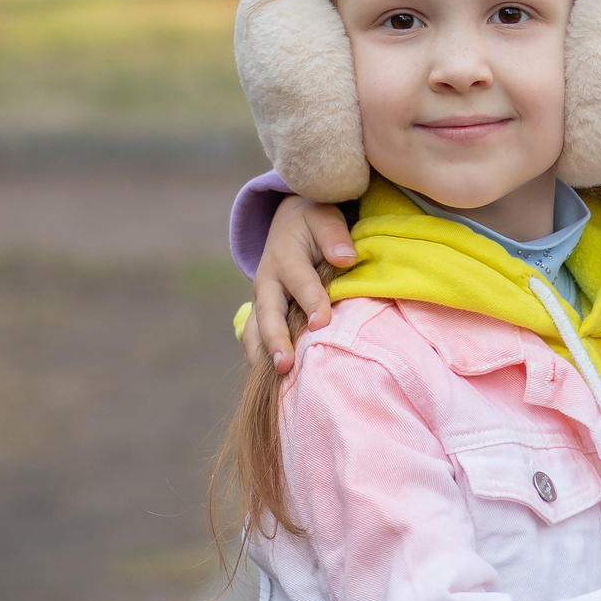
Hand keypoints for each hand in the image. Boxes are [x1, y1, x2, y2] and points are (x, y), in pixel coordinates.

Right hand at [251, 197, 357, 372]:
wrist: (289, 222)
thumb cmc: (315, 222)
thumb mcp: (324, 216)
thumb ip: (334, 234)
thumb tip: (345, 258)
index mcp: (285, 256)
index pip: (300, 281)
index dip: (311, 301)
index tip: (321, 323)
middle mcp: (267, 281)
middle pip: (268, 313)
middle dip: (275, 339)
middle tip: (285, 365)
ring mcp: (261, 301)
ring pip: (255, 331)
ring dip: (263, 355)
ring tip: (275, 381)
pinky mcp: (262, 315)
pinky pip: (256, 339)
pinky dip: (261, 359)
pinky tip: (273, 385)